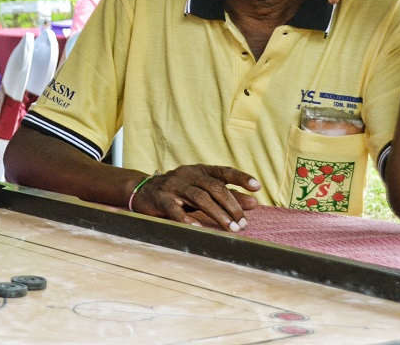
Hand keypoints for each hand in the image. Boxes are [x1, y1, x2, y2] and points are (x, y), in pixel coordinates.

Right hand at [130, 164, 259, 231]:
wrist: (143, 191)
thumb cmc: (179, 192)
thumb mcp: (203, 191)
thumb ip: (228, 196)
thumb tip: (254, 202)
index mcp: (200, 170)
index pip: (223, 172)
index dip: (240, 178)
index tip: (257, 187)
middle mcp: (187, 174)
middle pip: (214, 187)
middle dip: (232, 206)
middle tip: (243, 223)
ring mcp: (173, 186)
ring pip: (199, 198)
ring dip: (218, 214)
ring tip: (231, 228)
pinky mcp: (161, 199)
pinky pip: (176, 210)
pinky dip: (188, 220)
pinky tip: (199, 229)